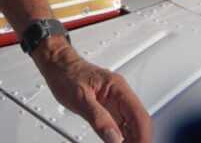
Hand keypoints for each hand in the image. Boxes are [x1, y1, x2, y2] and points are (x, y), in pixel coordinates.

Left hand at [34, 40, 152, 142]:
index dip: (143, 136)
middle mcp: (120, 95)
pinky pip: (121, 126)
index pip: (139, 116)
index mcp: (117, 88)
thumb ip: (98, 118)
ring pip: (131, 126)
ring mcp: (115, 102)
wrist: (57, 64)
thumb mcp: (79, 98)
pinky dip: (121, 138)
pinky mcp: (108, 108)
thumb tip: (114, 138)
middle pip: (138, 123)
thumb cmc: (66, 74)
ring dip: (131, 139)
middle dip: (138, 140)